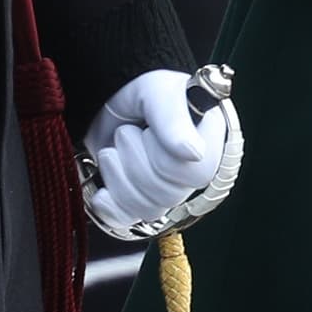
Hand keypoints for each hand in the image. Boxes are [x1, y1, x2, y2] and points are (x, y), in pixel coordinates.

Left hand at [83, 69, 225, 229]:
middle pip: (168, 195)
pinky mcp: (138, 201)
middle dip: (135, 161)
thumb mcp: (158, 92)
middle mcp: (192, 172)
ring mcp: (166, 190)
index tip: (149, 130)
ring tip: (114, 149)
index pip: (196, 174)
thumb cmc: (145, 90)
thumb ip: (173, 118)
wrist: (114, 97)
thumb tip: (193, 153)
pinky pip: (127, 221)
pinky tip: (102, 192)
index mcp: (209, 143)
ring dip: (119, 176)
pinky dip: (110, 207)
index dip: (165, 158)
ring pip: (147, 210)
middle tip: (127, 133)